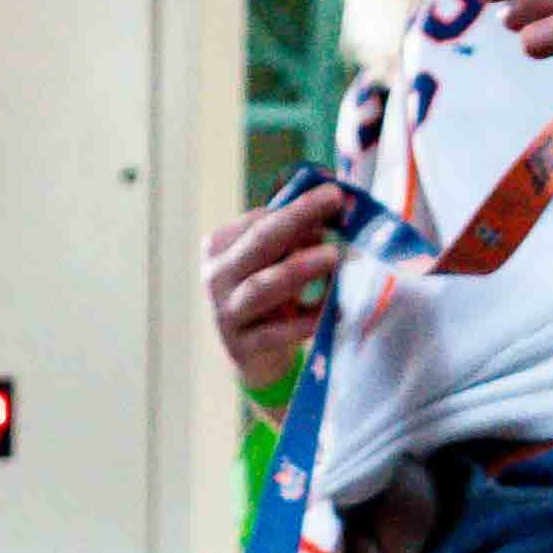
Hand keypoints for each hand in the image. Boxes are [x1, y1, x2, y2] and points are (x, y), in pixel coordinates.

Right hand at [202, 175, 343, 389]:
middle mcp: (217, 276)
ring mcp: (226, 312)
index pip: (259, 220)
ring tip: (333, 255)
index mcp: (220, 246)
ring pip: (262, 286)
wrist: (251, 357)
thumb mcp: (276, 264)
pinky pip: (276, 333)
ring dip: (300, 269)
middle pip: (259, 242)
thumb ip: (297, 238)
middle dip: (297, 218)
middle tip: (334, 202)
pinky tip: (330, 312)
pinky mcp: (241, 347)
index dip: (297, 206)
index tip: (333, 195)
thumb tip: (335, 210)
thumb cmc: (270, 300)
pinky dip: (303, 322)